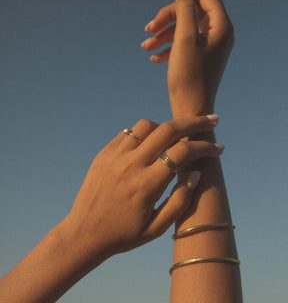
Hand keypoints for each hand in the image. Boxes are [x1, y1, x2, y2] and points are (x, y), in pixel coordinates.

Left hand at [63, 115, 222, 261]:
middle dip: (192, 122)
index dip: (204, 147)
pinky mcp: (103, 154)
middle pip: (167, 130)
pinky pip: (127, 133)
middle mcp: (131, 164)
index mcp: (147, 184)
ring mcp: (115, 156)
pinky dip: (143, 133)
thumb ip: (180, 200)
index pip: (182, 153)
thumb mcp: (156, 228)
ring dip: (165, 127)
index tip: (218, 148)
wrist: (84, 234)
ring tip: (174, 137)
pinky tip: (149, 144)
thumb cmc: (123, 234)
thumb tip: (195, 173)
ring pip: (146, 125)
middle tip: (210, 120)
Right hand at [141, 0, 233, 114]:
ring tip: (146, 45)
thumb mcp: (185, 40)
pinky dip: (168, 46)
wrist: (191, 110)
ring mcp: (209, 45)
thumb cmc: (189, 78)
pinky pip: (183, 42)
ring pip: (184, 27)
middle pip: (191, 10)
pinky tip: (154, 57)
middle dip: (167, 16)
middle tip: (148, 28)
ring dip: (163, 33)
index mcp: (221, 26)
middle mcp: (218, 33)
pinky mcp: (200, 56)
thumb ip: (185, 11)